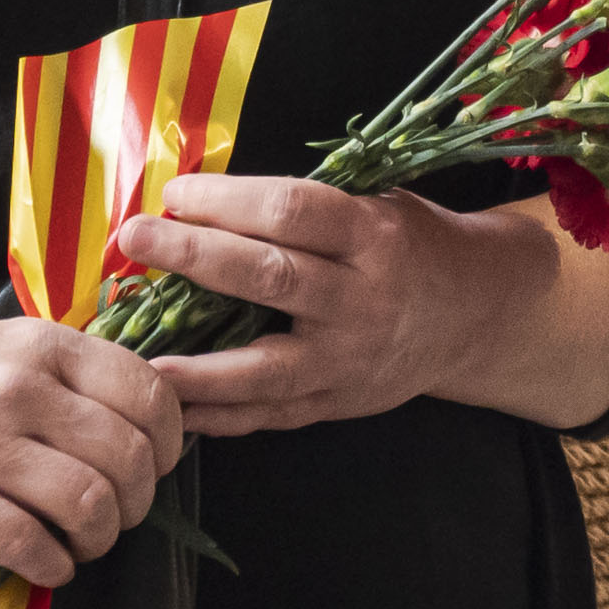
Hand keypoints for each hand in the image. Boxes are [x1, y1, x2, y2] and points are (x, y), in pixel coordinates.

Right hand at [0, 316, 181, 588]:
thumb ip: (66, 370)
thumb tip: (141, 414)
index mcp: (43, 345)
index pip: (149, 395)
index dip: (169, 441)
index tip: (157, 465)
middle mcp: (20, 390)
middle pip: (129, 458)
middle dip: (139, 501)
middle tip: (121, 515)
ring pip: (90, 506)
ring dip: (100, 539)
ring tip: (83, 543)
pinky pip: (29, 546)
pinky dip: (53, 567)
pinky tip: (47, 565)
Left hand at [113, 180, 608, 434]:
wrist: (473, 314)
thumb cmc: (408, 245)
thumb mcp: (377, 205)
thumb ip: (305, 207)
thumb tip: (200, 200)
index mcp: (373, 236)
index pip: (291, 211)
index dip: (228, 200)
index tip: (175, 193)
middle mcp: (362, 301)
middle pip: (269, 277)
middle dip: (195, 256)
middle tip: (136, 238)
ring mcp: (347, 360)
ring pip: (263, 367)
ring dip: (195, 365)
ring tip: (138, 357)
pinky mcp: (334, 403)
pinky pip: (267, 415)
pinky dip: (216, 415)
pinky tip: (169, 406)